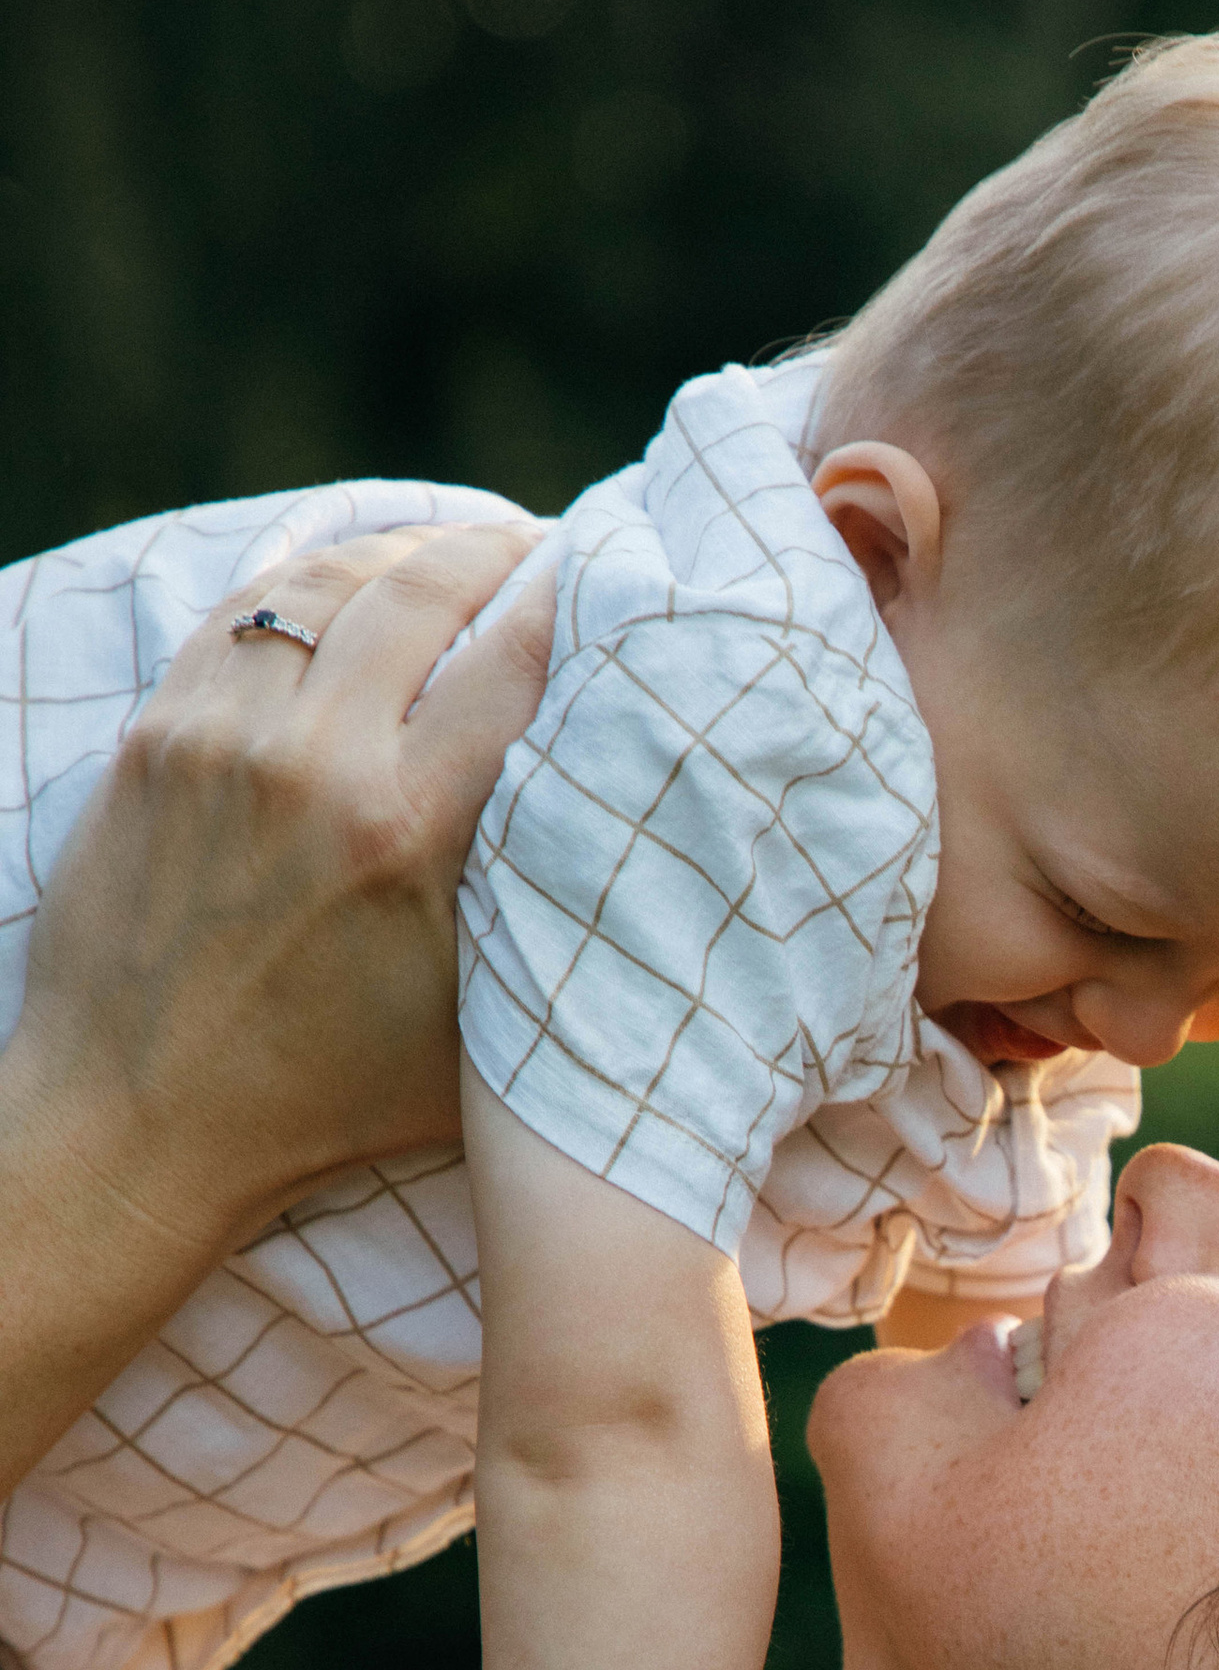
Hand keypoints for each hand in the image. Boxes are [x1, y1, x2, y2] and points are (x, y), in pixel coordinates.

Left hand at [9, 523, 548, 1258]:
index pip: (517, 659)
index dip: (576, 596)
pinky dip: (310, 584)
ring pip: (328, 581)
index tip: (618, 575)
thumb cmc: (331, 1097)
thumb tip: (631, 795)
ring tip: (456, 554)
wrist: (137, 1123)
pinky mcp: (155, 736)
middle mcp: (313, 765)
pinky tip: (355, 585)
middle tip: (544, 546)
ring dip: (404, 551)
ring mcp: (220, 738)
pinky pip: (242, 613)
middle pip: (426, 587)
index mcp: (408, 836)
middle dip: (497, 549)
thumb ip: (549, 903)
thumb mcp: (482, 1020)